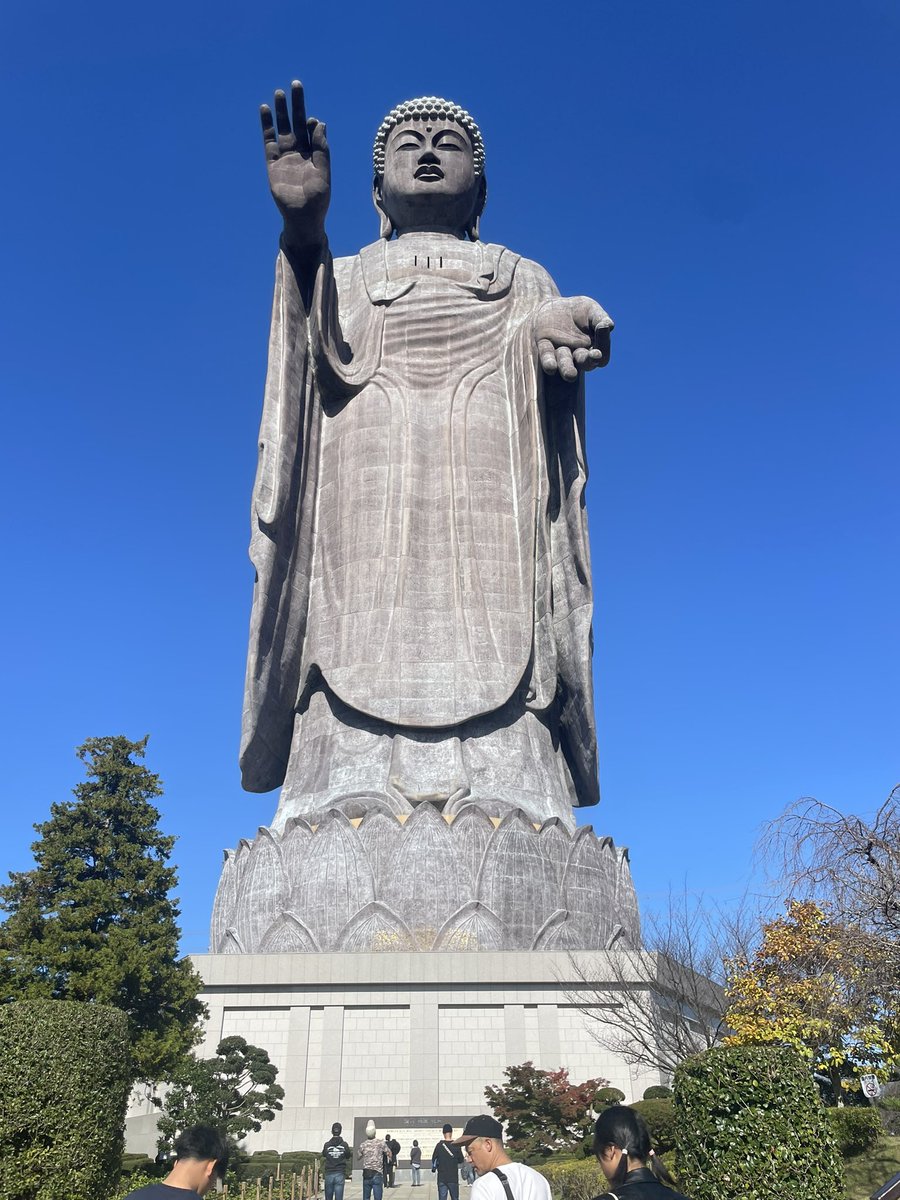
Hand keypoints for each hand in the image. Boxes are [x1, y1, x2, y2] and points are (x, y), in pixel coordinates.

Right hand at [261, 80, 329, 252]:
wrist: (302, 219)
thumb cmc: (317, 201)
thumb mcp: (324, 174)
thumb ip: (322, 150)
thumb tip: (320, 123)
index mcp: (314, 155)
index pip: (313, 132)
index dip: (312, 124)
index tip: (312, 121)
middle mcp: (300, 153)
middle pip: (297, 123)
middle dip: (296, 105)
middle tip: (296, 84)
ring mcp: (285, 157)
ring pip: (282, 129)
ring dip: (281, 112)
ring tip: (279, 93)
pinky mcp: (272, 164)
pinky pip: (268, 142)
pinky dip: (266, 126)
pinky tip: (264, 111)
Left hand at [533, 296, 613, 380]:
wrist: (552, 306)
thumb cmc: (578, 311)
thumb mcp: (592, 310)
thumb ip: (600, 318)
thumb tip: (609, 326)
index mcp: (592, 348)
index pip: (601, 356)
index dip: (603, 351)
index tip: (600, 347)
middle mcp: (577, 354)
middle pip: (584, 363)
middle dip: (588, 361)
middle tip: (593, 358)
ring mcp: (560, 351)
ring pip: (565, 362)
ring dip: (567, 368)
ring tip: (570, 375)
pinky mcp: (545, 345)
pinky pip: (547, 355)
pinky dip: (549, 362)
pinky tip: (551, 368)